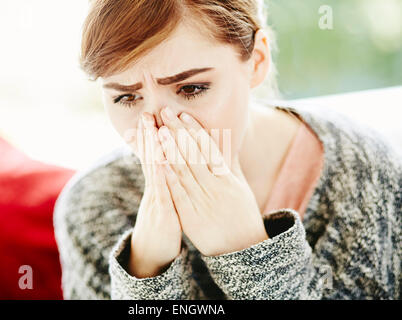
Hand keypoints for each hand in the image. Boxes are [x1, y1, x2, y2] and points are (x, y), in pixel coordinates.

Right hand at [128, 113, 182, 277]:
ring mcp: (157, 200)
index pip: (155, 154)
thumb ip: (167, 179)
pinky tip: (161, 161)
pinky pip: (163, 192)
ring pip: (155, 171)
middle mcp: (156, 188)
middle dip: (149, 136)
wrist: (153, 252)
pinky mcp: (163, 213)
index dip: (152, 135)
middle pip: (151, 158)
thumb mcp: (166, 198)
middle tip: (146, 114)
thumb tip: (169, 161)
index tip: (151, 116)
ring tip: (152, 130)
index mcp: (160, 183)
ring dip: (153, 150)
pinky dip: (161, 176)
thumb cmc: (164, 221)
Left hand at [157, 107, 268, 256]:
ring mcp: (204, 201)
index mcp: (227, 177)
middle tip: (164, 112)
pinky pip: (179, 194)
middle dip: (178, 132)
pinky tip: (160, 163)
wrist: (243, 247)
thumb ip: (229, 163)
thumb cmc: (241, 213)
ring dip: (171, 150)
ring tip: (159, 130)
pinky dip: (170, 178)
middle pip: (194, 154)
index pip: (209, 147)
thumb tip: (225, 140)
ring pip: (185, 171)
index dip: (194, 130)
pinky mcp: (192, 217)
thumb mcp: (240, 185)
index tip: (182, 114)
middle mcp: (216, 186)